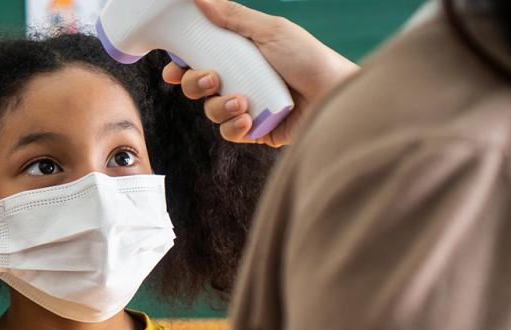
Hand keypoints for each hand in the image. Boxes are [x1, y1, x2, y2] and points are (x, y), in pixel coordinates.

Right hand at [163, 0, 359, 146]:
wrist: (336, 96)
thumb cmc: (311, 60)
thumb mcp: (271, 31)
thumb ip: (234, 17)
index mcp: (240, 55)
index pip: (199, 59)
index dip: (182, 64)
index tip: (175, 67)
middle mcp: (240, 80)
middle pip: (197, 86)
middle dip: (195, 84)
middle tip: (212, 80)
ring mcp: (247, 106)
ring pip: (211, 111)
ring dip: (219, 106)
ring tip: (242, 102)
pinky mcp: (256, 130)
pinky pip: (229, 132)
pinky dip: (234, 126)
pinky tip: (250, 118)